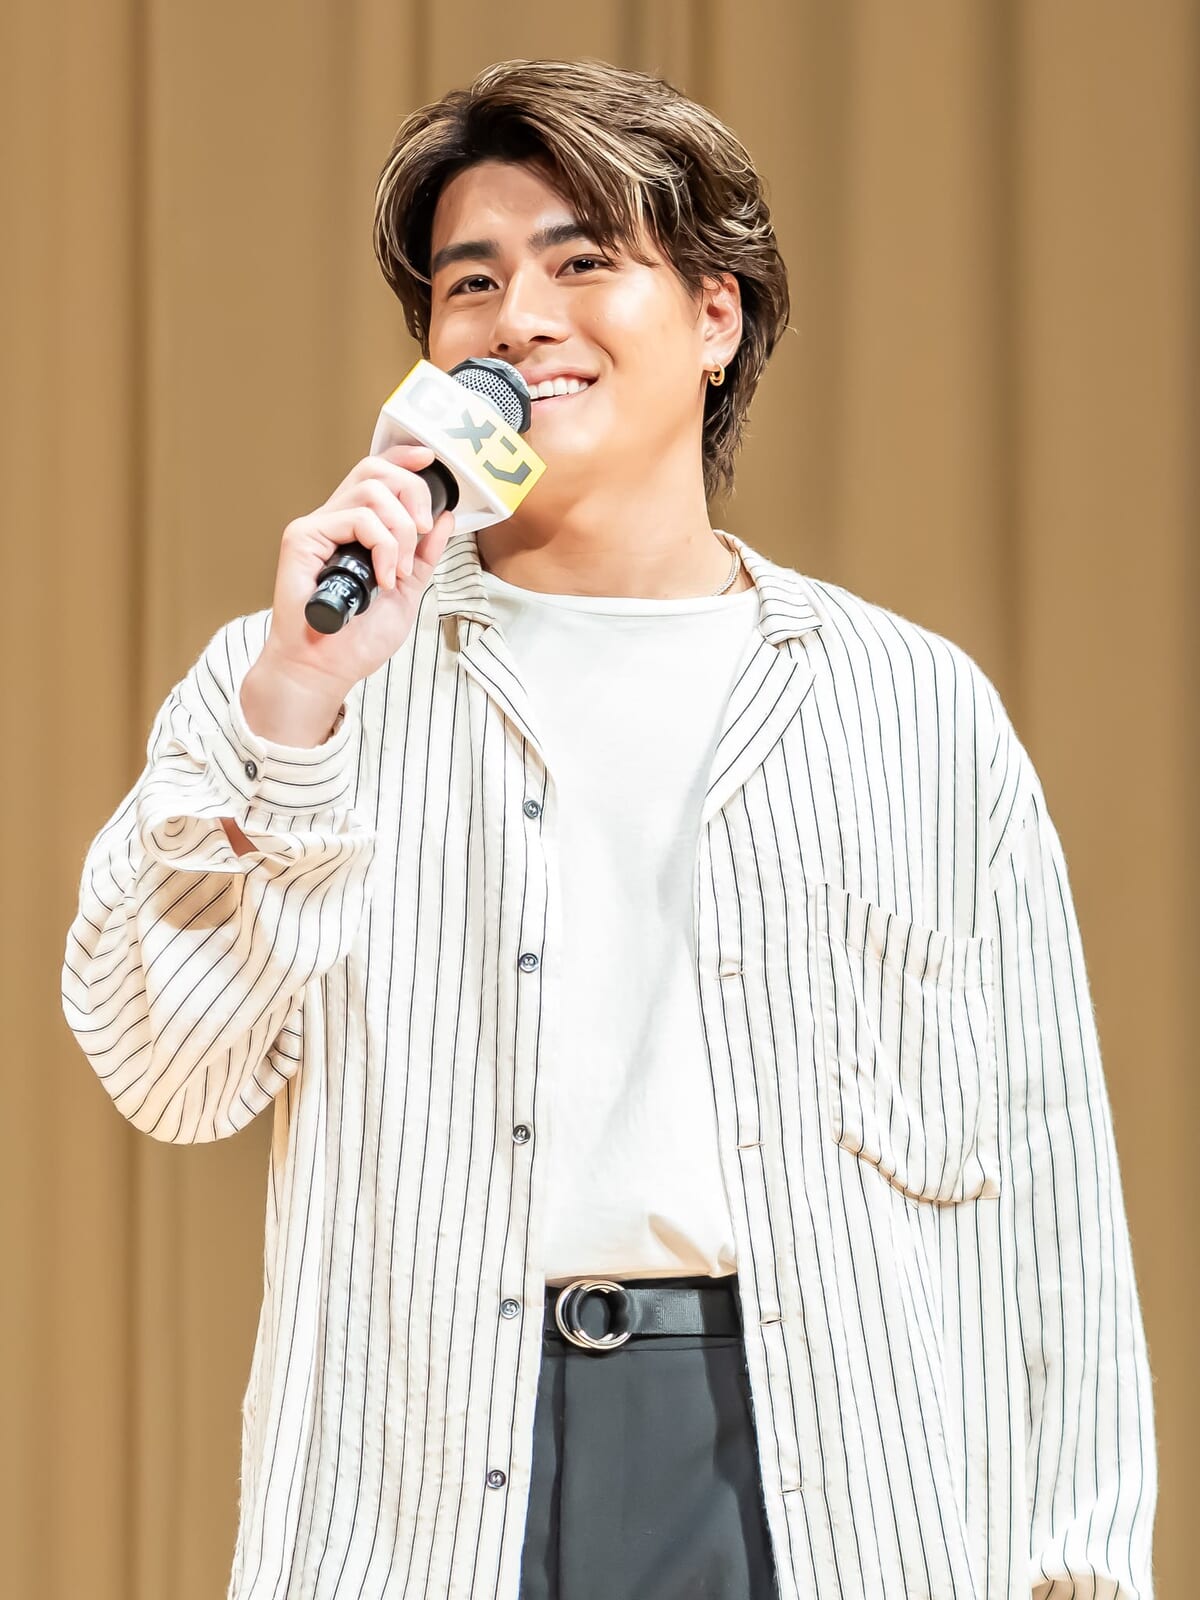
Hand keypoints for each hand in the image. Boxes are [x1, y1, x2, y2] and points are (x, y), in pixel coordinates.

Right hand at [240, 444, 454, 743]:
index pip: (377, 475)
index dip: (403, 459)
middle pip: (375, 470)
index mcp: (358, 531)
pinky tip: (381, 577)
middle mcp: (336, 522)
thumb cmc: (358, 640)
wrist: (327, 669)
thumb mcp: (408, 592)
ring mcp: (318, 528)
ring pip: (371, 490)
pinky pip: (357, 517)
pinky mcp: (303, 537)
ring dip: (400, 530)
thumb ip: (423, 556)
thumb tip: (445, 519)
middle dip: (412, 491)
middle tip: (421, 531)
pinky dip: (382, 545)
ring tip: (397, 571)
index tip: (430, 461)